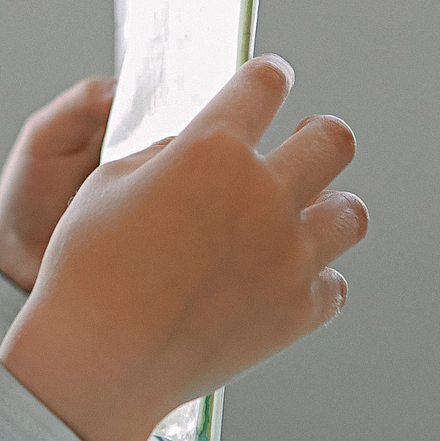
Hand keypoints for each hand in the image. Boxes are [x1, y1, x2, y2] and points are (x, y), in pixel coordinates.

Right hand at [0, 56, 366, 440]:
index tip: (270, 79)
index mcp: (212, 148)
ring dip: (326, 207)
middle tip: (303, 143)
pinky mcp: (298, 311)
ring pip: (351, 212)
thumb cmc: (87, 269)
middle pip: (332, 140)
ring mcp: (289, 255)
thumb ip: (167, 154)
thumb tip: (200, 147)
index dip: (267, 77)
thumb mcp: (108, 184)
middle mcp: (263, 194)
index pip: (263, 85)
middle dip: (317, 135)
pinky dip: (311, 278)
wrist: (99, 362)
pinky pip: (332, 283)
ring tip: (302, 215)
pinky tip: (283, 278)